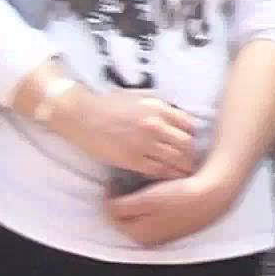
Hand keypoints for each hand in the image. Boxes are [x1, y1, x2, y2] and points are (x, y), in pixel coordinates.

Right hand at [56, 82, 198, 178]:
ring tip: (184, 173)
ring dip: (182, 168)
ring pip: (176, 160)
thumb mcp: (139, 97)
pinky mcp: (132, 160)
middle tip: (190, 162)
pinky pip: (158, 171)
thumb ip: (160, 107)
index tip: (190, 143)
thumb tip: (178, 118)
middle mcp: (155, 125)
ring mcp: (144, 143)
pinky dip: (167, 175)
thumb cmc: (109, 104)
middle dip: (191, 154)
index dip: (192, 136)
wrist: (82, 115)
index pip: (190, 125)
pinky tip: (168, 178)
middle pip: (187, 145)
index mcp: (158, 108)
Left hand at [104, 159, 243, 247]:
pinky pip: (153, 214)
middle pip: (125, 217)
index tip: (112, 180)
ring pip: (139, 216)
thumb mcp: (145, 201)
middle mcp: (149, 238)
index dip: (109, 195)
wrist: (214, 196)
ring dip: (135, 202)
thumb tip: (108, 206)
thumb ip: (121, 206)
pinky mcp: (175, 224)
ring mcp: (163, 232)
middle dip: (121, 200)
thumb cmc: (179, 196)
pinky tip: (156, 191)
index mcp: (138, 234)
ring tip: (138, 184)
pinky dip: (150, 204)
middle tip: (123, 181)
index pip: (112, 215)